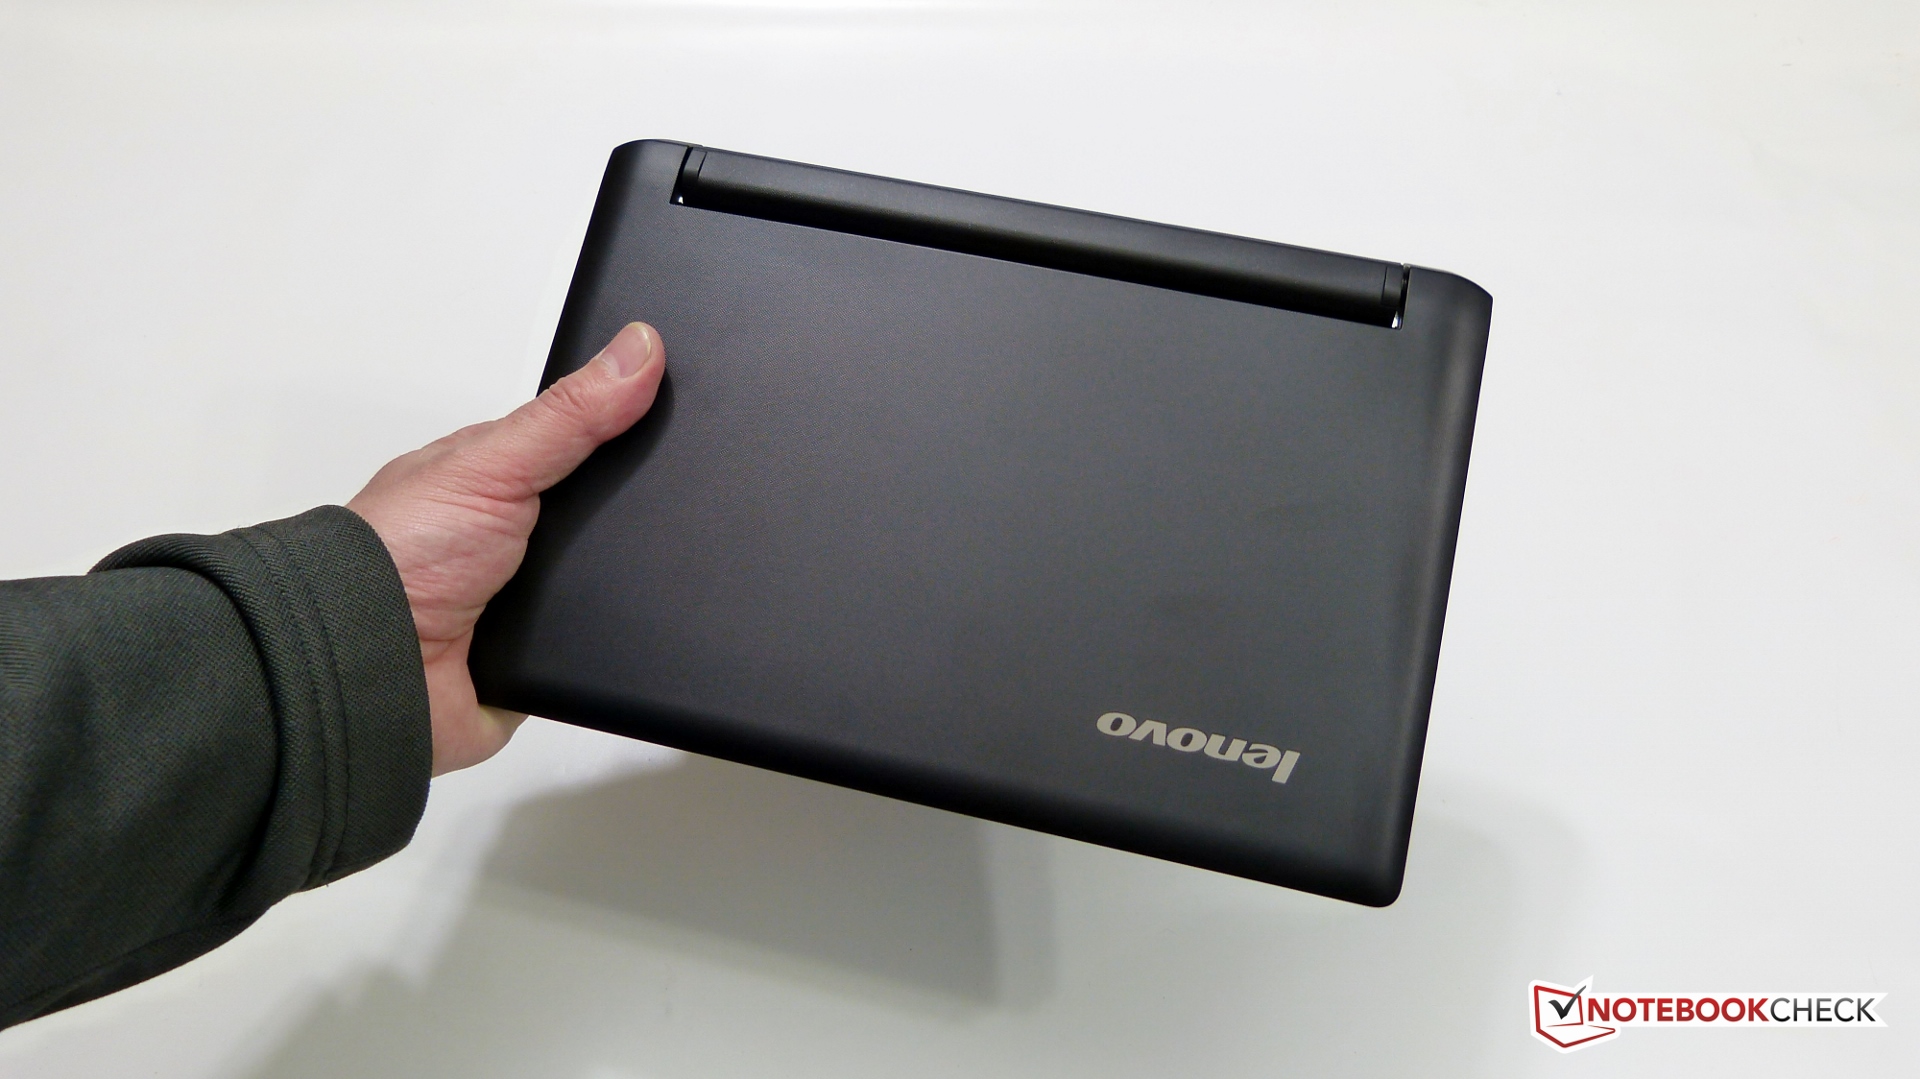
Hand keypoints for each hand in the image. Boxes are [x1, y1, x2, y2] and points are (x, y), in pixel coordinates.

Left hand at [347, 323, 665, 774]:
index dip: (630, 426)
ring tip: (624, 567)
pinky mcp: (546, 659)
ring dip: (622, 579)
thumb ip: (569, 413)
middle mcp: (513, 535)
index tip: (676, 406)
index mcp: (496, 477)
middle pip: (608, 516)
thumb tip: (637, 347)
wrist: (374, 668)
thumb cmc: (400, 556)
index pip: (582, 442)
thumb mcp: (494, 463)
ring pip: (617, 580)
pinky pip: (609, 640)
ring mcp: (530, 598)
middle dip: (630, 514)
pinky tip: (620, 619)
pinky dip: (617, 632)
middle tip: (651, 502)